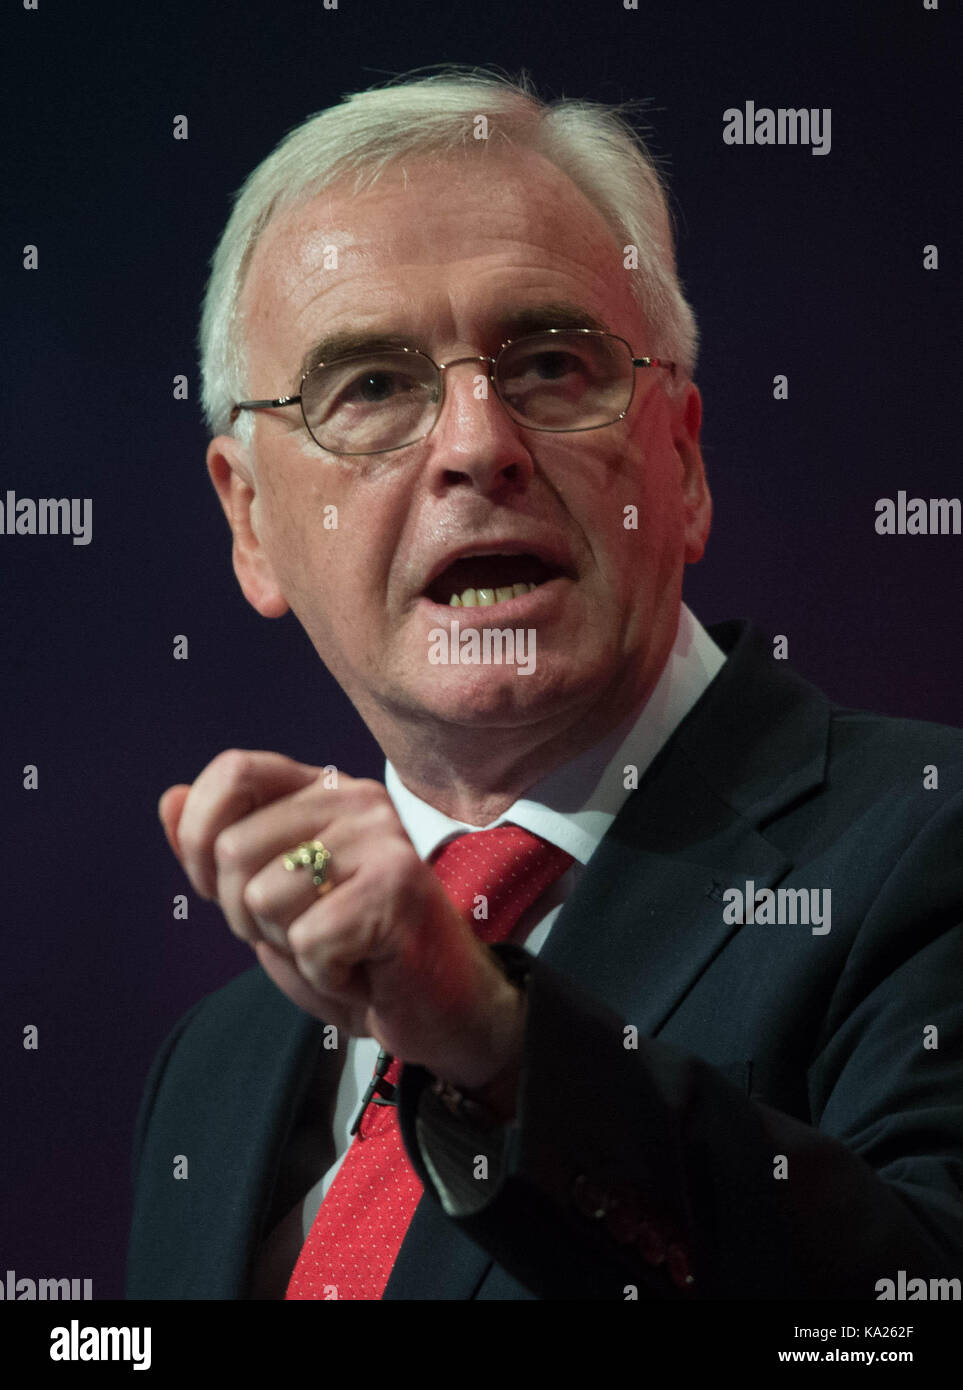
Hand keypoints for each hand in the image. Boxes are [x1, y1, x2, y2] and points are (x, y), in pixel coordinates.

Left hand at [158, 750, 524, 1093]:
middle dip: (248, 916)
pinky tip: (363, 968)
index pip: (234, 770)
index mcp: (323, 789)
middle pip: (232, 847)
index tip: (223, 889)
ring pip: (263, 897)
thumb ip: (219, 851)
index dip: (200, 838)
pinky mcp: (397, 887)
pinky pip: (307, 940)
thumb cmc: (354, 954)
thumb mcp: (270, 901)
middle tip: (307, 932)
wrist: (437, 1010)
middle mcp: (355, 800)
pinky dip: (326, 974)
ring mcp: (381, 838)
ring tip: (340, 948)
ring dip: (288, 946)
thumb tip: (170, 798)